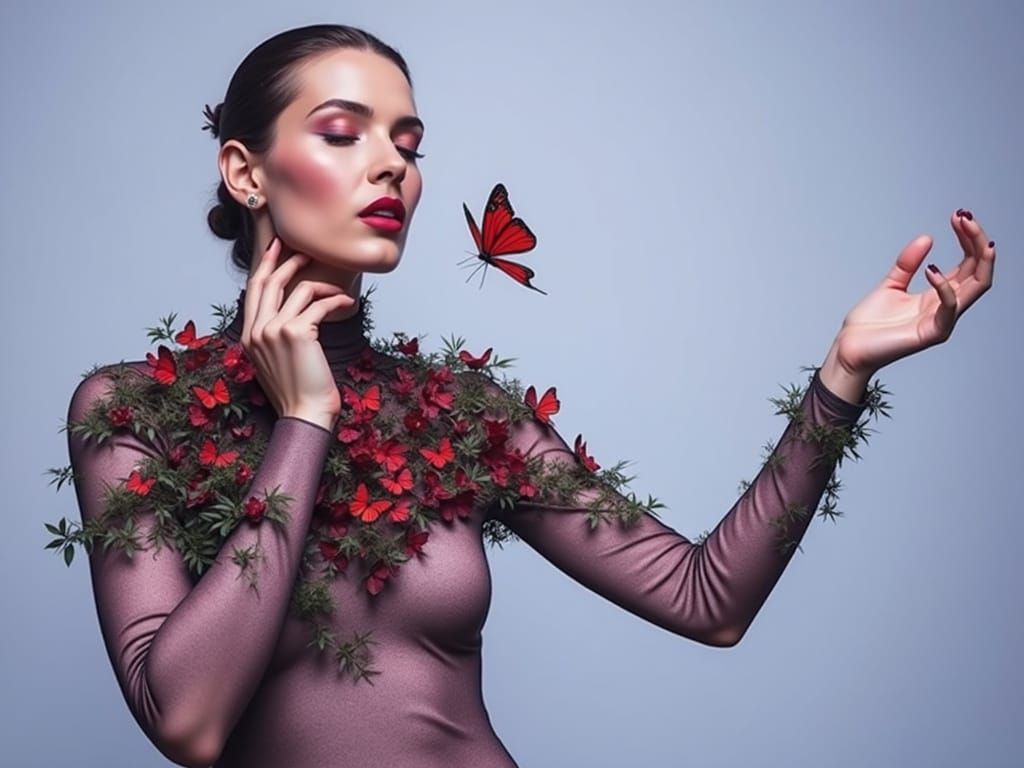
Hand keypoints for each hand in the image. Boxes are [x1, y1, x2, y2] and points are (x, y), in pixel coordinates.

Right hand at [240, 234, 355, 428]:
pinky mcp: (297, 332)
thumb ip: (274, 336)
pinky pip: (319, 304)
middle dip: (287, 260)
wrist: (305, 414)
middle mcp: (256, 330)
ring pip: (298, 288)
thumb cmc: (298, 391)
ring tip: (338, 290)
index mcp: (248, 336)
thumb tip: (289, 314)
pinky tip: (347, 303)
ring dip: (323, 284)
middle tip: (305, 251)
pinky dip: (336, 300)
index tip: (275, 248)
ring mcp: (273, 330)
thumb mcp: (276, 360)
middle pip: (269, 281)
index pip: (253, 291)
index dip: (264, 265)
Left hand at [829, 209, 995, 377]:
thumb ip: (908, 263)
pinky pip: (950, 308)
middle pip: (979, 271)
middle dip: (977, 240)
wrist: (848, 349)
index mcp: (938, 296)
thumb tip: (927, 237)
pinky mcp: (932, 333)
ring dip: (976, 254)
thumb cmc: (869, 324)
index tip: (959, 215)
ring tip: (965, 228)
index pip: (968, 264)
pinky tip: (932, 270)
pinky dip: (945, 286)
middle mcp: (946, 307)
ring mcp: (942, 321)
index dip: (968, 239)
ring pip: (978, 285)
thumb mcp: (890, 284)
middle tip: (965, 216)